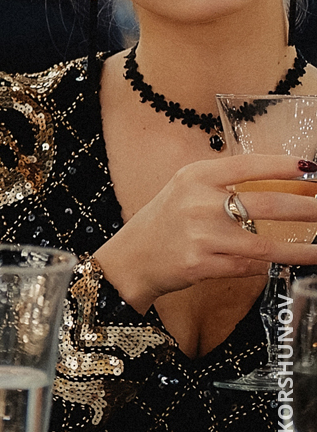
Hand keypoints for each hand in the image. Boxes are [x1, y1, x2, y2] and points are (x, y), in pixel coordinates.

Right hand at [93, 153, 316, 311]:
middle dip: (308, 208)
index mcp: (195, 176)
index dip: (284, 166)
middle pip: (268, 204)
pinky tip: (286, 265)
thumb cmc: (166, 221)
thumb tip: (280, 183)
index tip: (312, 167)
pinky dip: (271, 266)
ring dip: (302, 249)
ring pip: (266, 244)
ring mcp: (201, 236)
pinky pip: (250, 266)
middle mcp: (198, 203)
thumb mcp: (186, 190)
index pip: (249, 165)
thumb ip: (223, 183)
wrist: (133, 258)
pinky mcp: (203, 264)